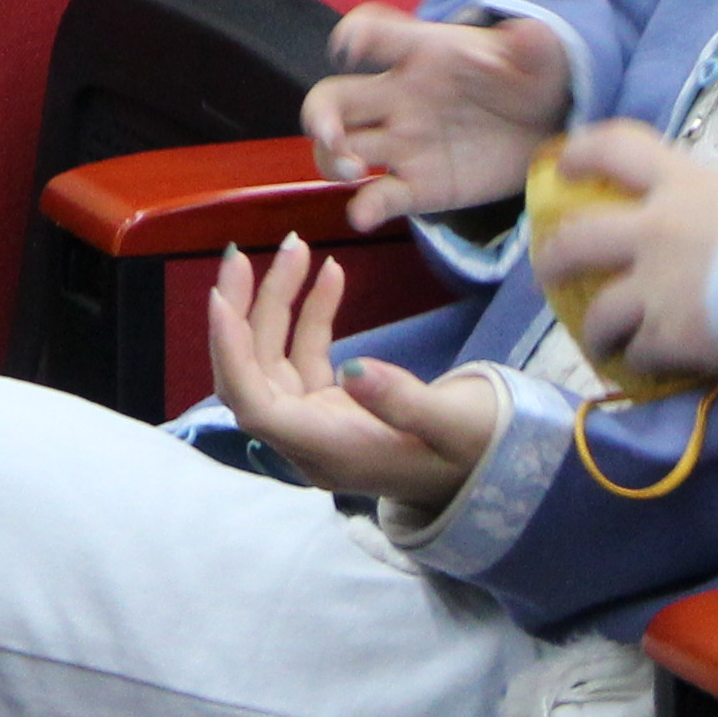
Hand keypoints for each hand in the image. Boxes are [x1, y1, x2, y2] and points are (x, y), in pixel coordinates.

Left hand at [202, 236, 503, 509]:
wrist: (497, 469)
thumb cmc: (480, 452)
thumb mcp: (455, 427)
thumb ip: (403, 402)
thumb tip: (352, 369)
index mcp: (330, 454)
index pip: (255, 407)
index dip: (231, 354)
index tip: (220, 298)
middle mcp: (311, 441)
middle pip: (253, 375)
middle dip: (243, 314)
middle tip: (243, 254)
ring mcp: (318, 422)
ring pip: (276, 358)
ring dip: (280, 303)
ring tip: (298, 246)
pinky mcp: (331, 405)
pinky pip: (306, 355)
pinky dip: (312, 314)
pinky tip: (330, 274)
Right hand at [301, 6, 573, 233]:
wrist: (548, 128)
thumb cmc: (532, 79)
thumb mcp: (543, 58)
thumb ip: (535, 45)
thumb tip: (531, 31)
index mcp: (422, 55)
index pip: (378, 36)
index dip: (356, 36)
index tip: (348, 47)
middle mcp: (398, 97)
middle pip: (333, 98)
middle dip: (320, 115)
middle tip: (330, 133)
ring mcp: (403, 144)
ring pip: (340, 149)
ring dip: (334, 159)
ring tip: (355, 171)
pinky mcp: (418, 187)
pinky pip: (380, 198)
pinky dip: (365, 208)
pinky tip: (365, 215)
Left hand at [528, 123, 717, 380]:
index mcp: (685, 182)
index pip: (617, 148)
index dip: (582, 154)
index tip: (563, 166)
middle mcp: (657, 230)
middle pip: (578, 238)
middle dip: (554, 255)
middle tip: (549, 266)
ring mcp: (657, 286)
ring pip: (600, 310)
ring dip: (593, 328)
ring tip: (597, 341)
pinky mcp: (669, 336)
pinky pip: (637, 353)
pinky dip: (637, 362)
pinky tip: (644, 367)